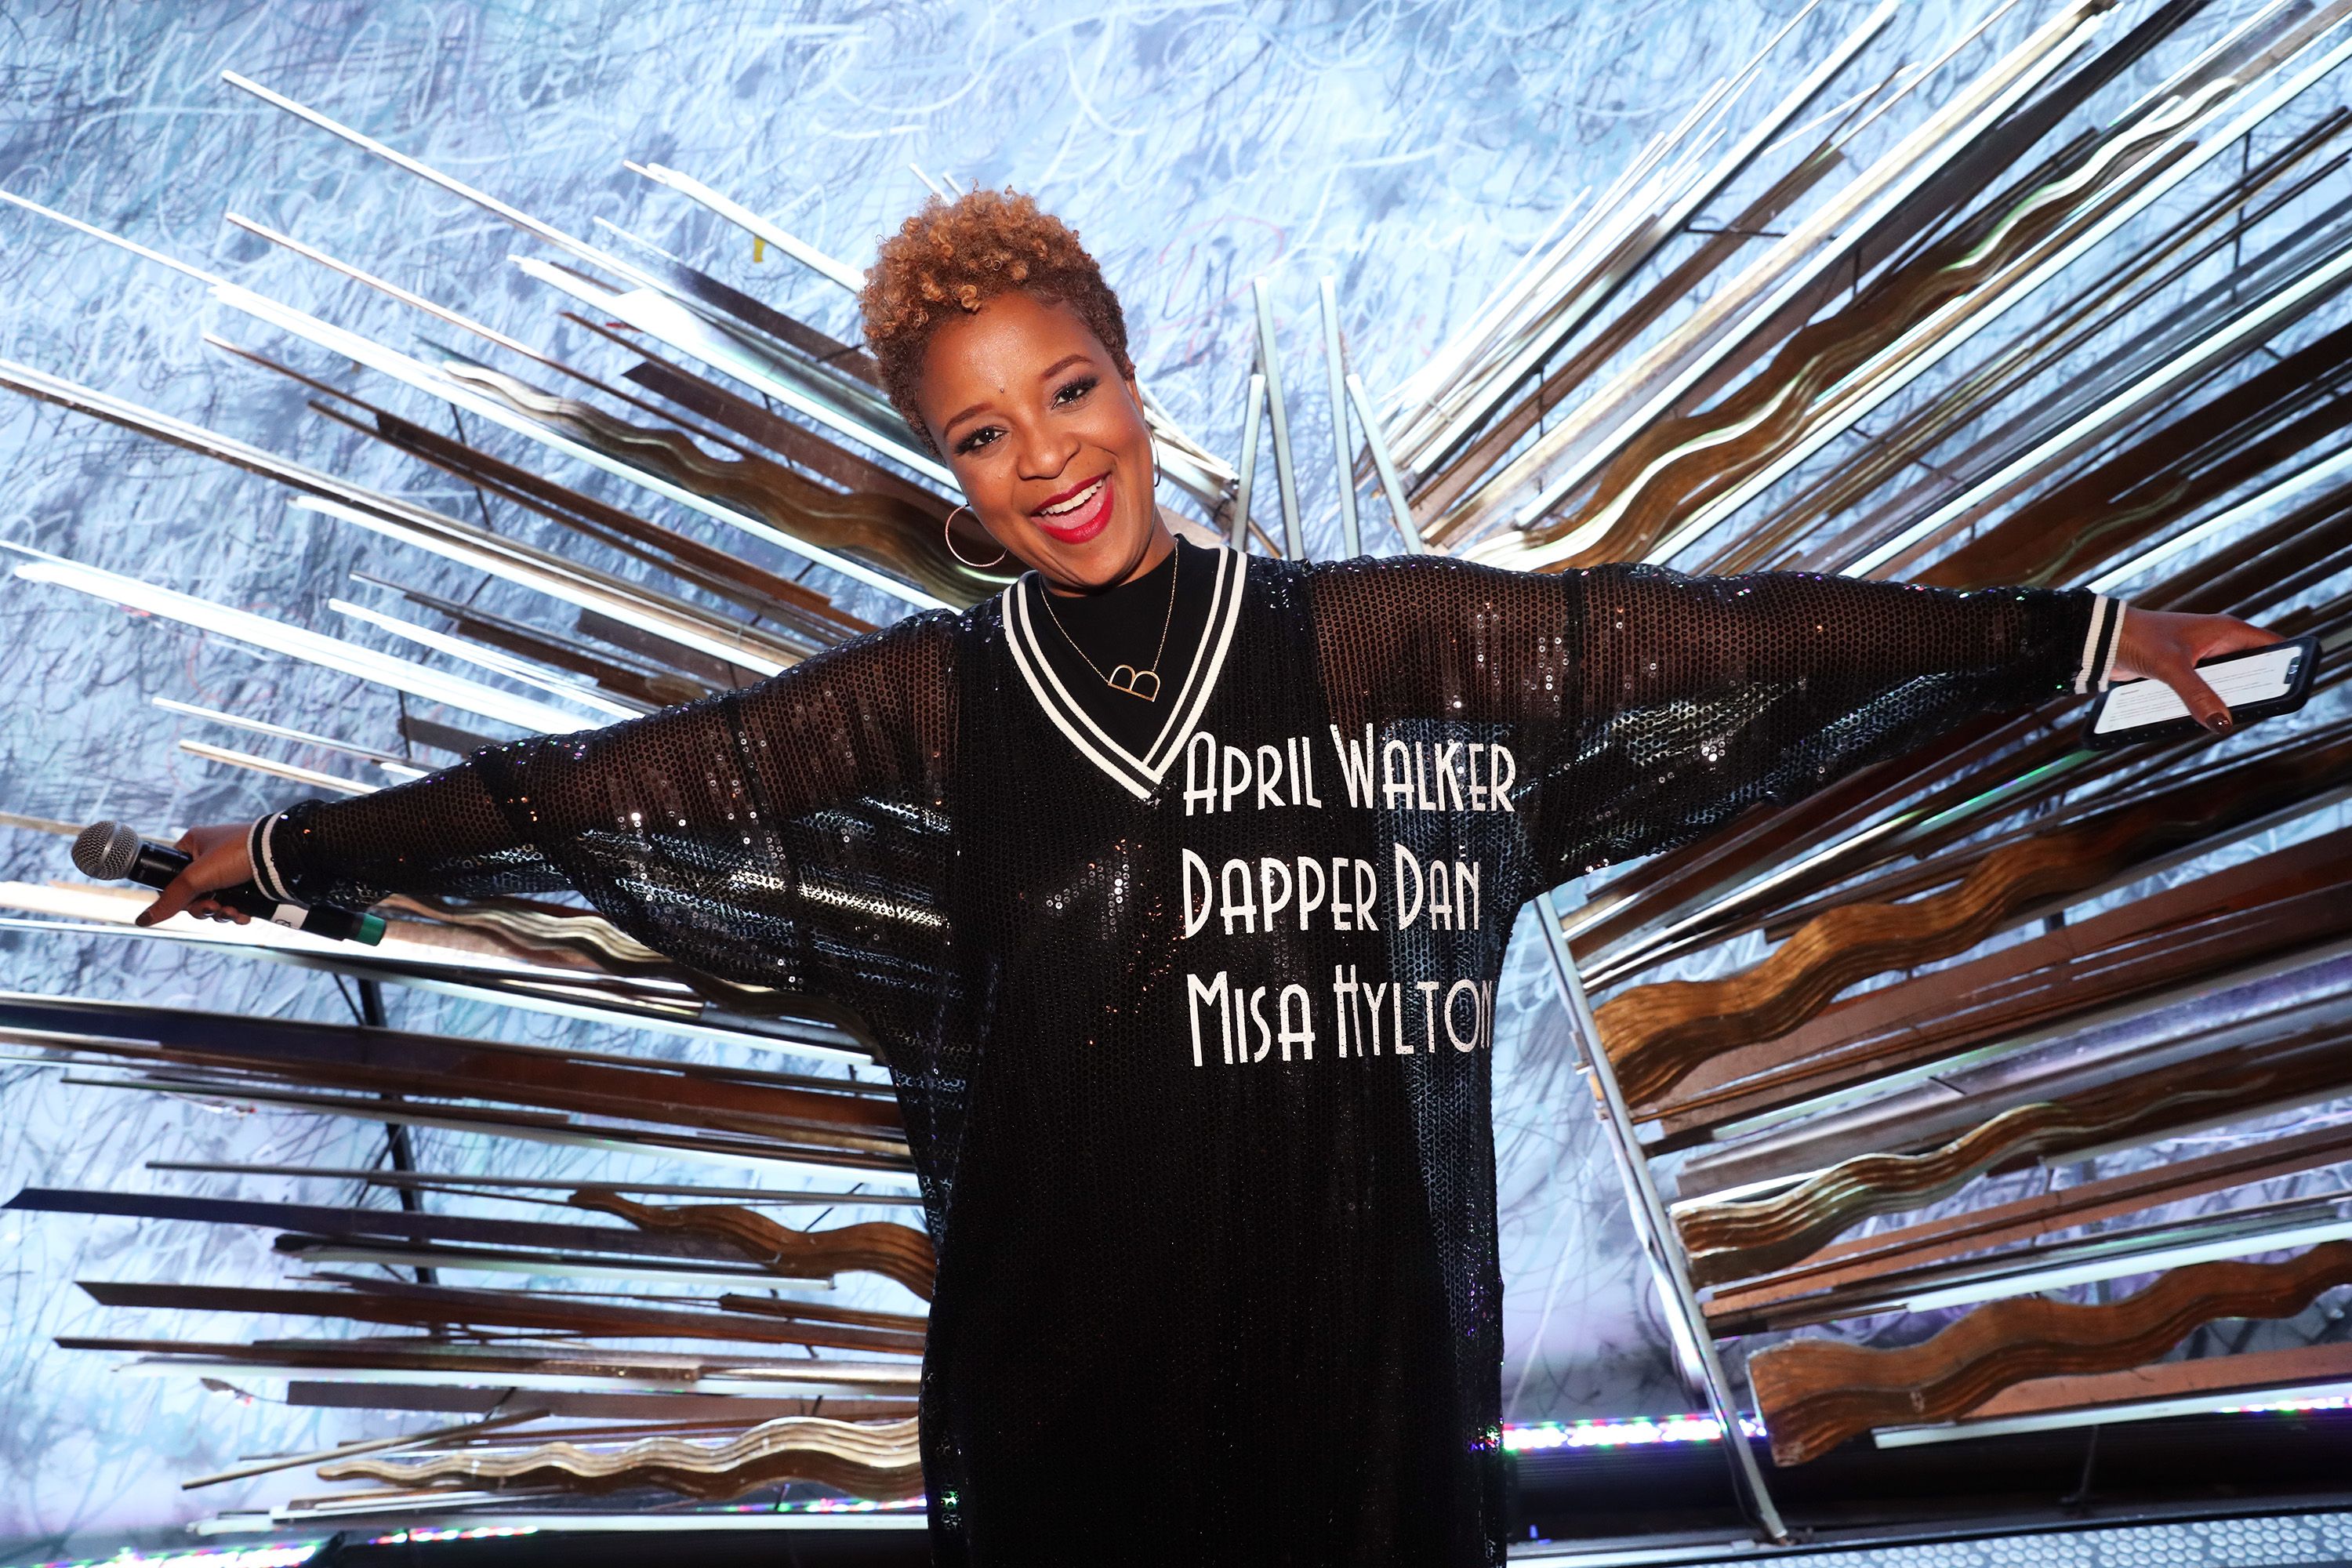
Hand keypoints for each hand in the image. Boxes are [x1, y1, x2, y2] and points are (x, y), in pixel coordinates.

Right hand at [134, 822, 258, 926]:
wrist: (281, 856)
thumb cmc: (238, 854)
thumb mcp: (198, 876)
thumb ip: (172, 898)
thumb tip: (143, 919)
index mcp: (193, 844)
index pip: (172, 876)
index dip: (177, 895)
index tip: (188, 903)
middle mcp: (209, 857)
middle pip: (193, 894)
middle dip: (203, 908)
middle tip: (213, 908)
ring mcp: (229, 870)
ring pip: (213, 901)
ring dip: (220, 913)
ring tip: (232, 912)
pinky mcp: (246, 882)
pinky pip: (233, 903)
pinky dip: (236, 913)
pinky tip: (243, 916)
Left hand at [2110, 607, 2283, 734]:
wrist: (2102, 637)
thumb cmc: (2137, 638)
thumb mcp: (2172, 668)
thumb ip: (2197, 695)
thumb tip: (2223, 723)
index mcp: (2226, 631)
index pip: (2271, 646)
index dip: (2284, 666)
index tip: (2289, 689)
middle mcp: (2218, 641)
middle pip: (2251, 668)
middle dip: (2255, 689)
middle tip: (2259, 712)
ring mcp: (2200, 656)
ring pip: (2226, 681)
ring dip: (2227, 698)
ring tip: (2229, 719)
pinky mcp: (2182, 669)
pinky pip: (2203, 689)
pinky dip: (2204, 701)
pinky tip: (2202, 718)